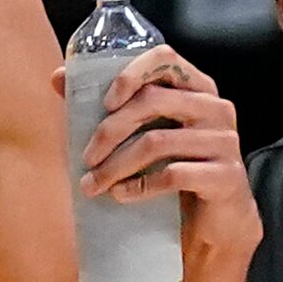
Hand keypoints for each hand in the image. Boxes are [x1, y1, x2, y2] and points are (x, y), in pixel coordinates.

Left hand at [62, 48, 257, 264]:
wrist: (217, 223)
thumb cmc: (177, 169)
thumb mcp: (146, 134)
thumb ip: (109, 106)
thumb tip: (57, 77)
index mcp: (196, 88)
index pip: (165, 58)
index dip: (130, 75)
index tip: (104, 104)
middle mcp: (215, 108)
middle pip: (153, 101)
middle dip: (110, 130)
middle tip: (86, 159)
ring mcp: (224, 141)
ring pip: (157, 142)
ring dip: (116, 166)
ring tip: (92, 185)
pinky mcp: (225, 176)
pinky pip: (174, 175)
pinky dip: (139, 186)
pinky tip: (121, 195)